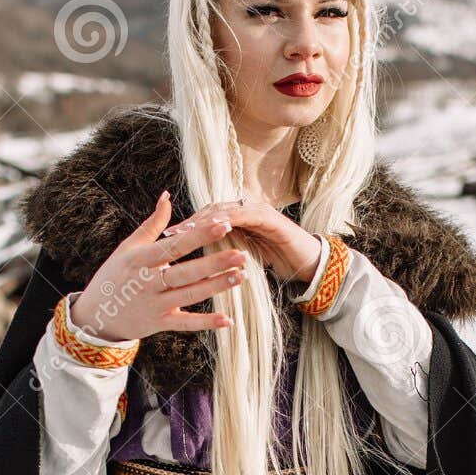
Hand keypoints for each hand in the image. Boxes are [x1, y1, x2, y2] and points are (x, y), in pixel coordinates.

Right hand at [68, 193, 248, 342]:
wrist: (94, 315)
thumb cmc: (114, 275)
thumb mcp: (128, 247)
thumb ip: (152, 224)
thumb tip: (167, 195)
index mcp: (142, 259)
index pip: (175, 245)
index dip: (199, 234)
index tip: (223, 223)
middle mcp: (148, 282)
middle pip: (186, 272)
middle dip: (214, 263)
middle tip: (241, 254)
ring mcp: (154, 304)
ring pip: (189, 295)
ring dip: (216, 287)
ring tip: (241, 276)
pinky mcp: (159, 324)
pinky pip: (185, 323)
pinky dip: (205, 323)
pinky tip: (227, 320)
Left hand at [162, 198, 321, 287]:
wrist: (309, 264)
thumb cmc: (278, 261)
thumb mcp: (246, 255)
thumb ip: (226, 250)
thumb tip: (200, 258)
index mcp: (239, 219)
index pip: (207, 218)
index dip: (187, 226)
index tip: (166, 238)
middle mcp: (247, 210)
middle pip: (212, 211)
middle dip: (190, 221)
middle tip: (170, 233)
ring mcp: (259, 212)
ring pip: (227, 210)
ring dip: (206, 219)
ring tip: (187, 229)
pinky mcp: (272, 219)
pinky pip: (247, 216)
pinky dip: (232, 220)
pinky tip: (218, 227)